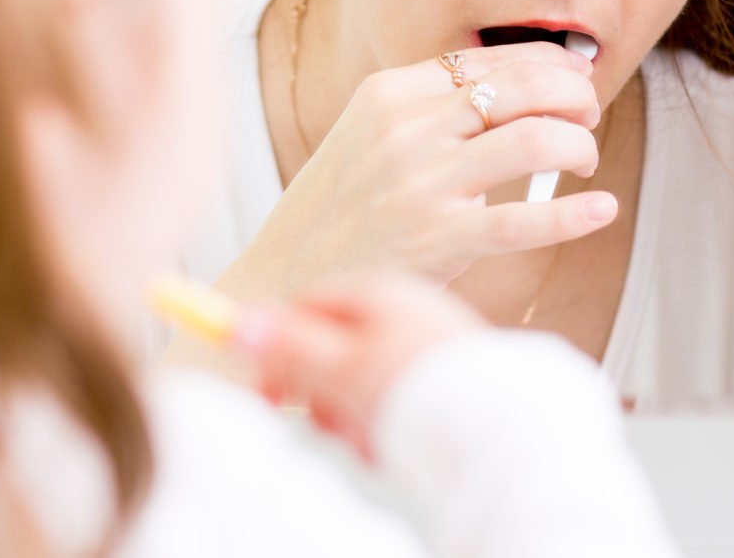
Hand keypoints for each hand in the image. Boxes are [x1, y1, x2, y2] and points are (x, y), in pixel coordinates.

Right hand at [221, 42, 616, 298]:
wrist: (285, 276)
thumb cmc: (341, 207)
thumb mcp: (370, 133)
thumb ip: (433, 108)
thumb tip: (520, 87)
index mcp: (392, 93)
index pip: (494, 58)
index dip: (552, 65)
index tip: (577, 79)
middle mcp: (407, 129)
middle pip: (523, 88)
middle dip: (575, 97)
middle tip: (589, 117)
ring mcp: (422, 184)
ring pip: (534, 142)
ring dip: (577, 147)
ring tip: (584, 161)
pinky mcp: (438, 240)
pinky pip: (524, 220)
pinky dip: (574, 214)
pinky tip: (601, 209)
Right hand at [240, 271, 486, 460]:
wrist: (496, 423)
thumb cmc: (422, 387)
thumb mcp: (341, 366)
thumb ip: (289, 346)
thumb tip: (237, 324)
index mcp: (378, 291)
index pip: (307, 307)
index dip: (277, 350)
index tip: (265, 392)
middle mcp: (405, 307)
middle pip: (335, 347)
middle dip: (323, 394)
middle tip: (331, 426)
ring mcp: (428, 338)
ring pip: (364, 378)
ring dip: (355, 416)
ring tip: (374, 440)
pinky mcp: (446, 373)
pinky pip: (398, 395)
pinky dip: (388, 422)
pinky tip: (399, 443)